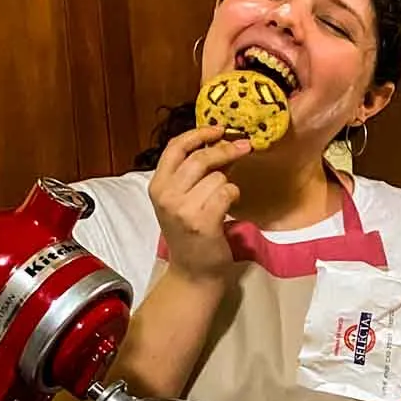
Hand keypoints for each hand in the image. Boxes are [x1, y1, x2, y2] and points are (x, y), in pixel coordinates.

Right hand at [146, 126, 251, 280]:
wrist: (193, 272)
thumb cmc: (190, 234)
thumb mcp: (180, 200)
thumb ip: (193, 174)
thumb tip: (222, 142)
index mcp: (157, 186)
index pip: (175, 147)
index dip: (198, 134)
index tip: (219, 129)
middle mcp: (166, 195)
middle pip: (200, 158)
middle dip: (225, 150)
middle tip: (243, 147)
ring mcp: (183, 209)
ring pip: (217, 177)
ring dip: (228, 183)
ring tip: (223, 198)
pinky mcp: (203, 221)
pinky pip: (227, 192)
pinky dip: (234, 195)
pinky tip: (229, 207)